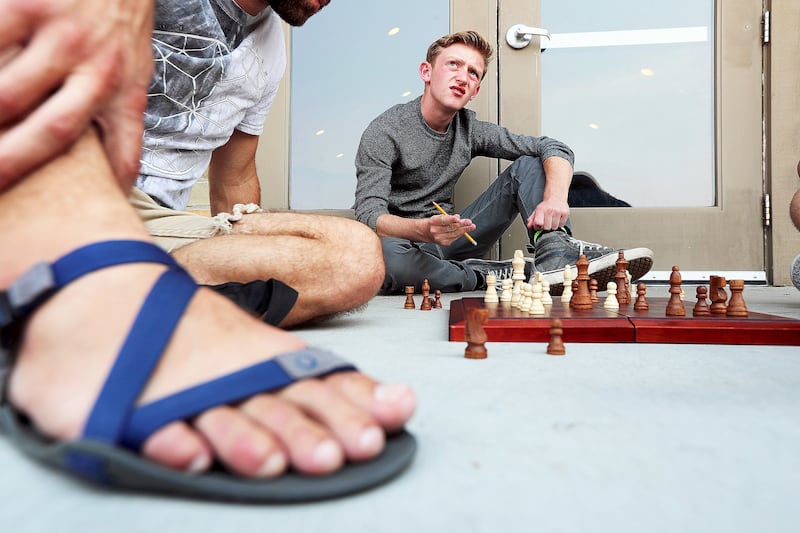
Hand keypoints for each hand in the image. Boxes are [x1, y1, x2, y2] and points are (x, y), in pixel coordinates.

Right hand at [0, 0, 153, 191]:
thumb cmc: (119, 24)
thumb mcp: (136, 69)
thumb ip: (120, 115)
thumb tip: (112, 177)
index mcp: (127, 91)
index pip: (122, 152)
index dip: (101, 189)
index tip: (77, 217)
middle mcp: (98, 69)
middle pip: (51, 132)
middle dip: (12, 165)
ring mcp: (62, 37)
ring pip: (8, 94)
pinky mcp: (27, 6)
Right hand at [427, 213, 475, 245]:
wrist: (424, 232)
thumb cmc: (433, 223)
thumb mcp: (438, 216)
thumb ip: (449, 217)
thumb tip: (458, 217)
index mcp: (434, 222)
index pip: (444, 220)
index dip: (452, 219)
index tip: (459, 219)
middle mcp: (435, 230)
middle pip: (451, 227)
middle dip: (462, 224)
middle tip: (469, 222)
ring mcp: (439, 238)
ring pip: (454, 233)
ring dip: (464, 230)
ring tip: (471, 227)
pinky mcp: (443, 243)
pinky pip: (454, 238)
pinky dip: (460, 234)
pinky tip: (464, 231)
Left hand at [527, 197, 569, 230]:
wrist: (556, 196)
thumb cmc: (546, 205)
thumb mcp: (536, 211)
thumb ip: (532, 219)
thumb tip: (529, 226)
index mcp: (541, 210)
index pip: (538, 223)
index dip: (538, 227)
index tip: (539, 226)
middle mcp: (549, 210)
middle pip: (547, 227)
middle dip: (546, 227)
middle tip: (546, 223)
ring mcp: (558, 212)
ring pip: (555, 227)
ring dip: (553, 226)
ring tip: (552, 220)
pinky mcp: (565, 213)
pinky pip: (562, 225)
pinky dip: (559, 224)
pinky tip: (557, 219)